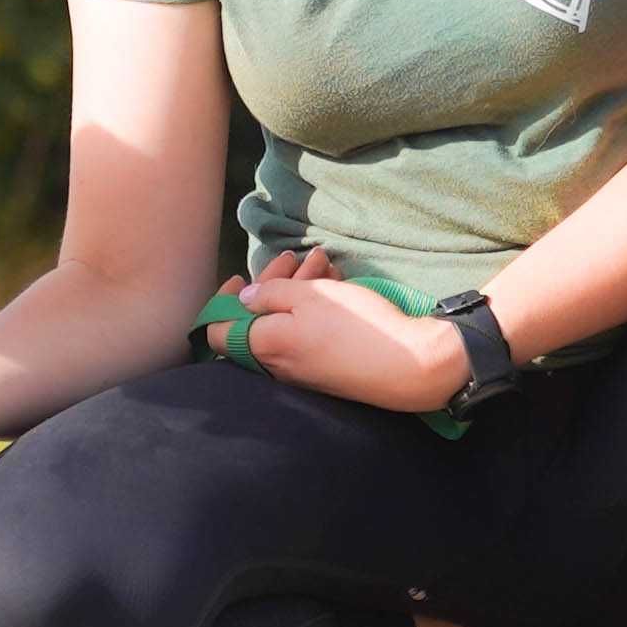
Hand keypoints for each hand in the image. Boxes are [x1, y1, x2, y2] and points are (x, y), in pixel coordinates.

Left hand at [234, 246, 471, 413]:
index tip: (240, 278)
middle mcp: (275, 363)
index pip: (217, 332)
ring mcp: (301, 369)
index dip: (223, 302)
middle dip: (274, 282)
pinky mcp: (324, 368)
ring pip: (286, 322)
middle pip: (257, 320)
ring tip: (324, 262)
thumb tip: (242, 300)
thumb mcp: (310, 296)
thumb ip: (270, 293)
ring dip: (300, 289)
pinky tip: (334, 285)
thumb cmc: (356, 326)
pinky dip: (314, 308)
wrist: (409, 365)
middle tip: (294, 258)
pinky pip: (306, 334)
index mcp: (263, 345)